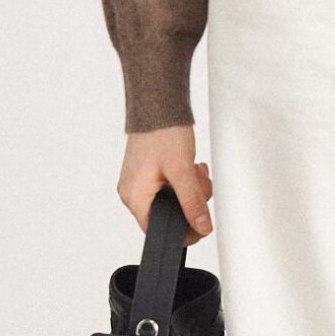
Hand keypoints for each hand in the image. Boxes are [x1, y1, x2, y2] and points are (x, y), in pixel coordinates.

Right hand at [118, 125, 213, 241]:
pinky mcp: (147, 174)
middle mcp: (132, 193)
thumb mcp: (182, 170)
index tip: (201, 223)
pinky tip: (190, 167)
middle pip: (167, 215)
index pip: (157, 231)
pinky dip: (183, 181)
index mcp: (135, 197)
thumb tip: (201, 226)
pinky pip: (168, 188)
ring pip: (171, 201)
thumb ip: (192, 201)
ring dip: (190, 189)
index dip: (182, 231)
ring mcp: (139, 183)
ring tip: (195, 171)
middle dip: (190, 202)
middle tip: (199, 184)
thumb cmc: (162, 132)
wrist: (157, 104)